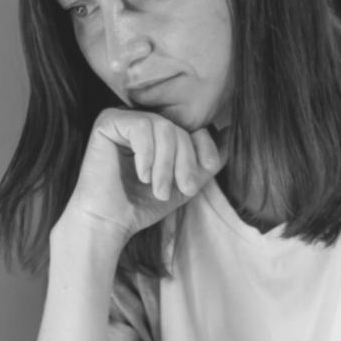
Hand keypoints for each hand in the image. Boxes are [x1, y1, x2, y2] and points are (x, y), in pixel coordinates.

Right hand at [63, 108, 223, 243]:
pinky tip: (141, 176)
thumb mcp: (185, 183)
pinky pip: (141, 126)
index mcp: (158, 131)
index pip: (192, 128)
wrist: (109, 222)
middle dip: (184, 162)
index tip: (198, 179)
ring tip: (158, 190)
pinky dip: (147, 155)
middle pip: (179, 129)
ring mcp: (123, 118)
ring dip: (166, 164)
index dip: (202, 150)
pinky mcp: (108, 121)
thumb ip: (208, 161)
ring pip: (164, 128)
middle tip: (181, 189)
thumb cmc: (142, 205)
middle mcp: (141, 119)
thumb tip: (232, 133)